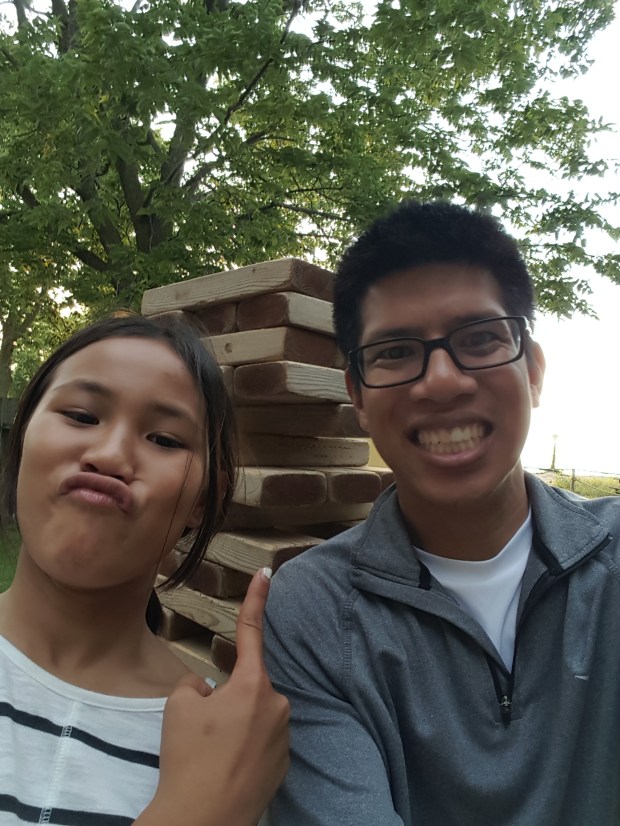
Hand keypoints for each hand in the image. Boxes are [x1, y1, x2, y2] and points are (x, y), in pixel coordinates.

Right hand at [136, 568, 289, 825]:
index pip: (252, 631)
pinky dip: (245, 749)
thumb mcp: (179, 707)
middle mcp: (277, 706)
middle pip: (247, 687)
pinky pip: (261, 742)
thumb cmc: (189, 758)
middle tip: (203, 731)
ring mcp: (284, 737)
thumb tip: (209, 689)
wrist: (202, 821)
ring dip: (236, 726)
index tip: (267, 571)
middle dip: (228, 699)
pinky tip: (226, 769)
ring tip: (212, 754)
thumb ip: (196, 685)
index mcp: (253, 685)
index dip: (257, 598)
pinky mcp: (284, 765)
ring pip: (254, 717)